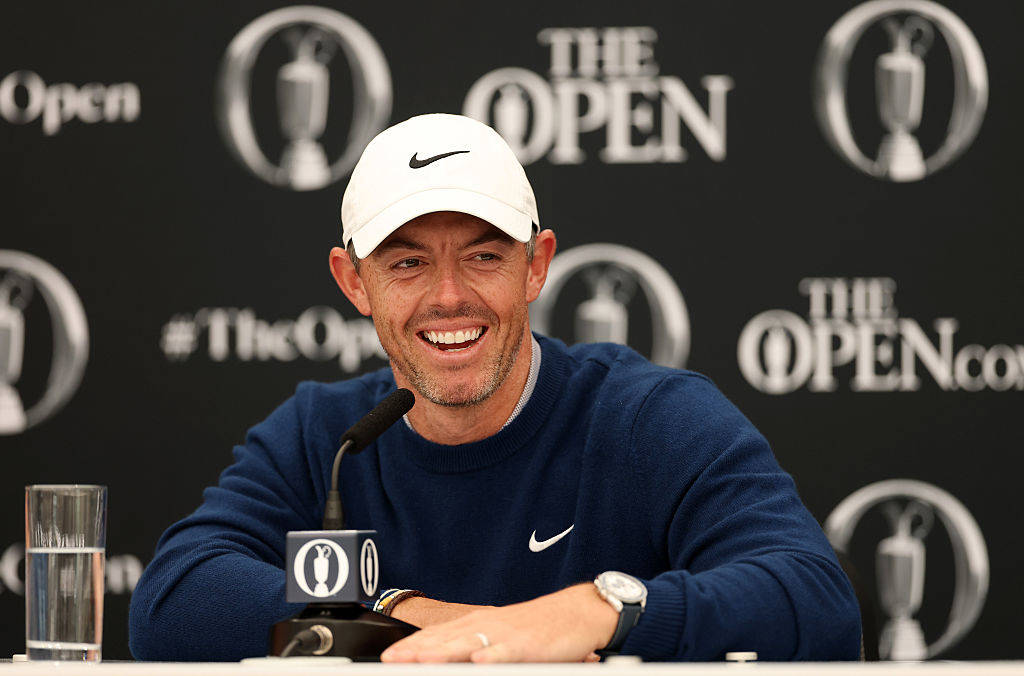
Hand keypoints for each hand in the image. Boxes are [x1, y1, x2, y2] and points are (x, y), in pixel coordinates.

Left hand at [380, 582, 617, 662]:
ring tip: (420, 660)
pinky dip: (492, 655)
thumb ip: (474, 646)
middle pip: (445, 639)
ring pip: (468, 644)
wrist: (579, 612)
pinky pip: (507, 651)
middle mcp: (487, 625)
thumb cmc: (540, 627)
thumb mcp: (501, 634)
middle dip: (416, 651)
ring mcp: (507, 634)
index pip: (437, 635)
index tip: (387, 657)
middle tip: (390, 661)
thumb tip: (452, 660)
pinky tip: (478, 662)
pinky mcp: (529, 644)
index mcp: (478, 623)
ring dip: (443, 652)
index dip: (411, 646)